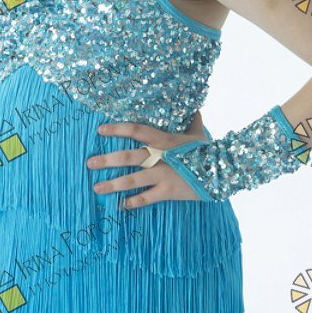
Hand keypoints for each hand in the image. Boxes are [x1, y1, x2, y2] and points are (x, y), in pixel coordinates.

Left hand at [87, 111, 207, 207]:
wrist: (222, 170)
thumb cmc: (208, 150)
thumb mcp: (199, 133)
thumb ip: (193, 120)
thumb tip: (195, 106)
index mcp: (164, 140)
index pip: (136, 130)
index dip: (117, 129)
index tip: (100, 130)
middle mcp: (159, 156)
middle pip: (127, 156)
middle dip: (106, 160)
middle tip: (89, 163)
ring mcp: (162, 175)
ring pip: (132, 179)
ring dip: (112, 184)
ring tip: (96, 187)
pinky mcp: (168, 191)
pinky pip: (146, 198)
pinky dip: (132, 203)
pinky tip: (120, 206)